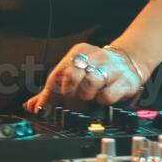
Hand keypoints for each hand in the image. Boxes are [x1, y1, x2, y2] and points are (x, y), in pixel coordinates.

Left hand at [24, 43, 150, 111]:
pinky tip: (102, 97)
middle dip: (68, 92)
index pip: (57, 74)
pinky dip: (101, 101)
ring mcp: (110, 67)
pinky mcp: (124, 81)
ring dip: (86, 96)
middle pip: (71, 75)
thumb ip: (53, 91)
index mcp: (78, 53)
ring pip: (90, 83)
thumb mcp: (74, 74)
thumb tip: (32, 105)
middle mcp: (94, 56)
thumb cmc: (97, 69)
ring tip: (89, 97)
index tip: (42, 109)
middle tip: (72, 99)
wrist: (129, 61)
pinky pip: (106, 96)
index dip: (48, 94)